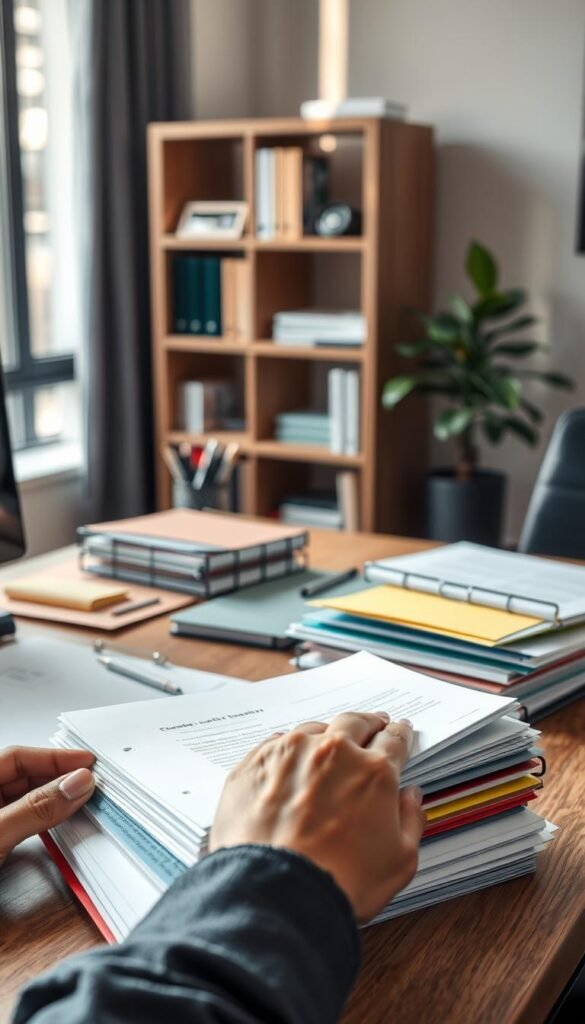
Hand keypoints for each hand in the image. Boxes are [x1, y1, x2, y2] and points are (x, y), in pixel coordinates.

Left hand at [0, 746, 95, 865]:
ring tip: (82, 800)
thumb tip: (76, 784)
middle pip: (24, 778)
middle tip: (90, 784)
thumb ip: (36, 808)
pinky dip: (45, 821)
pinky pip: (24, 824)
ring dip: (55, 801)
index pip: (17, 757)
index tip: (86, 762)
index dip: (53, 758)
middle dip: (58, 780)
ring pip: (26, 802)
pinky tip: (60, 822)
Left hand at [210, 712, 424, 921]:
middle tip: (374, 724)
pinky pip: (277, 743)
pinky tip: (290, 761)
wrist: (277, 893)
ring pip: (314, 729)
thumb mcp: (399, 862)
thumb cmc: (341, 882)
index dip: (401, 735)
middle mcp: (333, 752)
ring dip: (326, 734)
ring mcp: (291, 753)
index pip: (394, 741)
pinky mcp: (256, 762)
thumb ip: (410, 821)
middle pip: (355, 723)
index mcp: (374, 771)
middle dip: (368, 723)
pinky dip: (289, 750)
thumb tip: (410, 797)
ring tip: (328, 743)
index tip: (401, 731)